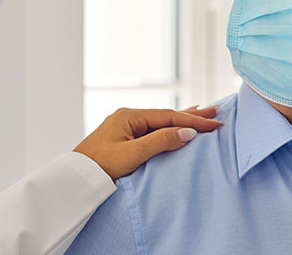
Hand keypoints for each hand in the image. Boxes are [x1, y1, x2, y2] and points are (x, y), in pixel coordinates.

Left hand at [73, 105, 221, 179]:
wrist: (76, 179)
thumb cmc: (100, 167)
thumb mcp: (132, 154)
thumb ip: (161, 141)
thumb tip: (187, 133)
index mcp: (130, 116)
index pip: (169, 117)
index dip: (193, 121)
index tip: (214, 124)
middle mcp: (128, 117)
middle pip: (167, 115)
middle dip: (191, 115)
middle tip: (215, 112)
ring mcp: (126, 127)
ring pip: (161, 121)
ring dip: (182, 120)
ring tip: (201, 113)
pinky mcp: (124, 138)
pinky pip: (153, 129)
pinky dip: (168, 127)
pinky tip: (175, 125)